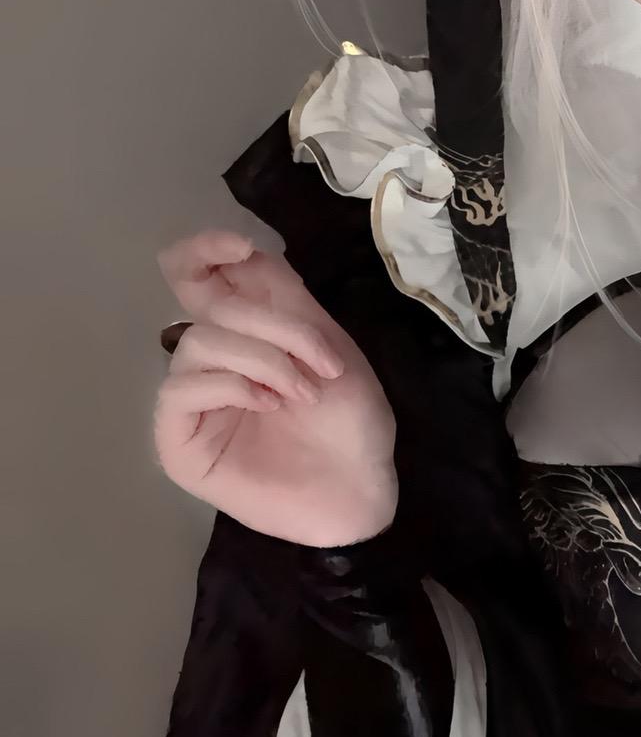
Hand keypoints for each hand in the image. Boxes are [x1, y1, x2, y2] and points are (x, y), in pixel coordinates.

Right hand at [153, 230, 397, 546]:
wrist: (364, 487)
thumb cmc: (352, 421)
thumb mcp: (328, 343)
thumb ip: (282, 297)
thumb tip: (242, 251)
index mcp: (247, 333)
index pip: (198, 278)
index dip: (204, 251)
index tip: (240, 249)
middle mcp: (213, 361)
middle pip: (211, 306)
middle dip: (274, 326)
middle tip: (321, 363)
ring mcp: (193, 402)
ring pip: (198, 343)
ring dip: (263, 359)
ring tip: (303, 392)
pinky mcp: (179, 442)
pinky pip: (181, 389)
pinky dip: (231, 386)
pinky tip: (269, 405)